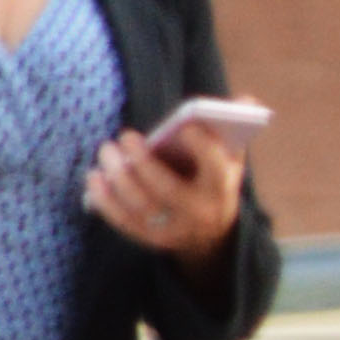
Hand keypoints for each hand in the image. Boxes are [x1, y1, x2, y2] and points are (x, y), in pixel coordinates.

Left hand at [85, 118, 248, 259]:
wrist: (210, 235)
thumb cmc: (214, 183)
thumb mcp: (231, 159)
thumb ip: (233, 130)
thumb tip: (244, 100)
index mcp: (221, 190)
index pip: (216, 170)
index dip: (203, 148)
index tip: (188, 125)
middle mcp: (197, 213)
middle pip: (167, 189)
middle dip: (143, 161)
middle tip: (126, 135)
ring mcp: (172, 230)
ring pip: (140, 205)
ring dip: (118, 176)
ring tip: (107, 150)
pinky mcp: (149, 239)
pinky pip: (122, 220)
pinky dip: (105, 199)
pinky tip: (95, 177)